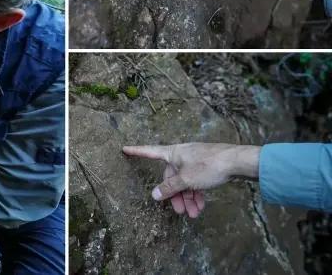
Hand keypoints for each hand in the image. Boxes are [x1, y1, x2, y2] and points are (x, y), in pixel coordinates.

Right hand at [122, 143, 261, 217]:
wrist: (237, 162)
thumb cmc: (208, 166)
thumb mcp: (186, 180)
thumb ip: (169, 188)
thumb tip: (154, 194)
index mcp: (173, 153)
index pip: (149, 152)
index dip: (136, 151)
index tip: (124, 148)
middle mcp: (182, 155)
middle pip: (171, 176)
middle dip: (175, 195)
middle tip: (179, 211)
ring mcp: (194, 161)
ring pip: (185, 182)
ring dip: (187, 199)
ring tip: (193, 214)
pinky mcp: (206, 167)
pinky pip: (195, 182)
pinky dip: (196, 194)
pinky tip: (200, 207)